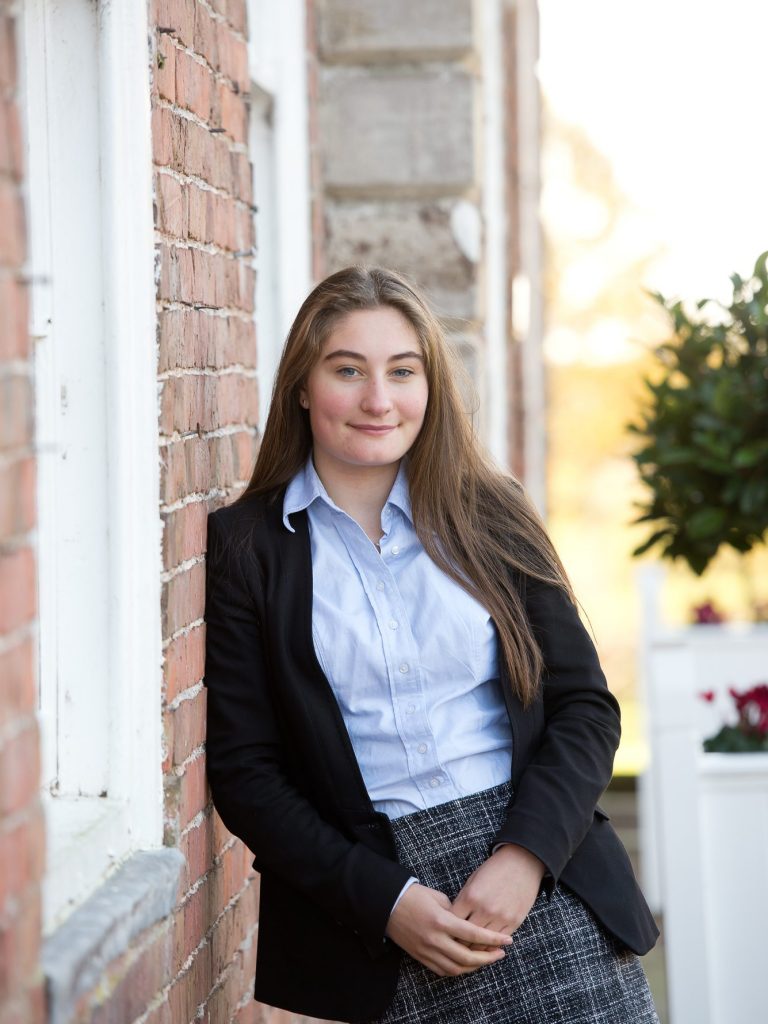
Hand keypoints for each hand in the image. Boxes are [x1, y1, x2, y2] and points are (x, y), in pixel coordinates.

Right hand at [385, 883, 513, 976]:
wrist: (387, 904)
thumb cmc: (414, 895)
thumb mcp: (438, 897)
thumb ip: (456, 911)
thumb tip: (469, 924)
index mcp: (442, 920)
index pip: (474, 934)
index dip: (493, 939)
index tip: (508, 941)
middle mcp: (435, 939)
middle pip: (468, 957)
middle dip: (488, 958)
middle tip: (500, 953)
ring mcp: (427, 951)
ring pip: (456, 968)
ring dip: (474, 966)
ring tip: (486, 959)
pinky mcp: (420, 957)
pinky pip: (443, 970)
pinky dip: (458, 969)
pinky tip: (467, 964)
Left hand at [452, 844, 544, 949]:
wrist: (521, 863)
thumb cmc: (494, 870)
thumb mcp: (473, 880)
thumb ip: (462, 900)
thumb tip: (452, 920)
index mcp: (471, 896)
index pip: (452, 922)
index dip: (446, 929)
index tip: (443, 933)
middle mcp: (485, 909)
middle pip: (465, 938)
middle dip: (457, 943)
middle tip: (452, 946)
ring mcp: (500, 917)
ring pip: (482, 945)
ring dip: (473, 949)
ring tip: (467, 950)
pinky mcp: (513, 923)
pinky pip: (498, 942)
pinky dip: (490, 946)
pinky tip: (484, 946)